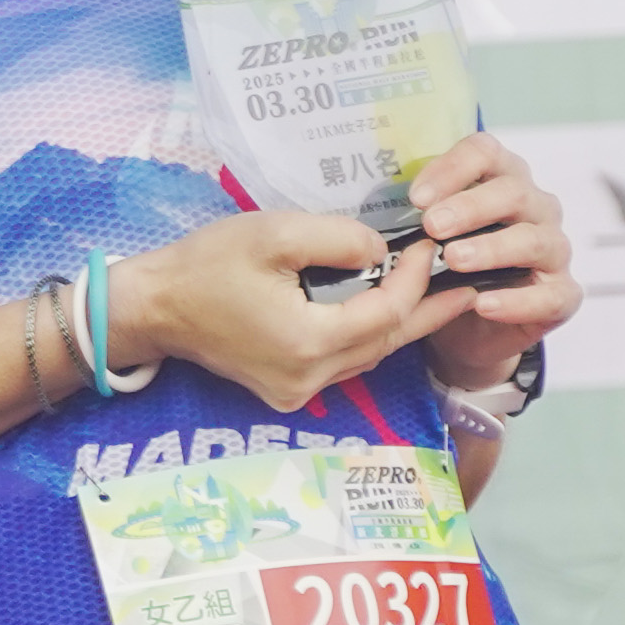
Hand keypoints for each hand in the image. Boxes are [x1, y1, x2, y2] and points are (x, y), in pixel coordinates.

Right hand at [102, 209, 447, 411]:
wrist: (152, 308)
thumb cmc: (206, 265)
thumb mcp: (275, 234)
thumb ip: (340, 238)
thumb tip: (381, 252)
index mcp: (307, 342)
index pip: (386, 313)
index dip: (416, 278)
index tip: (428, 244)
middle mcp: (308, 378)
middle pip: (386, 344)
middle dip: (428, 310)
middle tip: (471, 285)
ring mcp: (296, 391)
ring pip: (367, 357)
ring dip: (401, 324)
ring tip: (439, 296)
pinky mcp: (285, 389)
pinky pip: (343, 362)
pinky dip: (369, 334)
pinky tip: (387, 312)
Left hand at [400, 132, 581, 388]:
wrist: (464, 330)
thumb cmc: (444, 271)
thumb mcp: (425, 239)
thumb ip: (413, 217)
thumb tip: (372, 208)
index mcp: (501, 180)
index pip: (486, 153)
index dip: (453, 168)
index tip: (416, 196)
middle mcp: (535, 208)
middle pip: (513, 192)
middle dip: (470, 207)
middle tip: (432, 226)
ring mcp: (553, 251)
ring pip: (534, 240)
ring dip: (492, 248)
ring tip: (454, 260)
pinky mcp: (562, 295)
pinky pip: (550, 294)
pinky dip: (516, 300)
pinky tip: (482, 303)